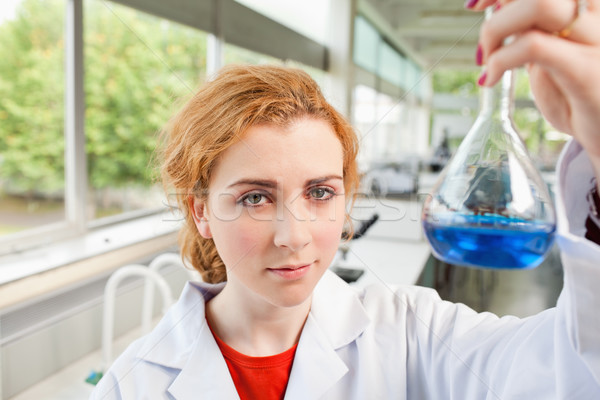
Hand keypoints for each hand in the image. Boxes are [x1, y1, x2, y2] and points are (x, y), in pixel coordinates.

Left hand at [469, 0, 599, 180]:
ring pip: (541, 4)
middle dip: (498, 3)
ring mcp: (596, 39)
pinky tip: (491, 78)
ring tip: (487, 59)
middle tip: (484, 44)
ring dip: (497, 28)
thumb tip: (497, 11)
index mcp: (590, 8)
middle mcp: (598, 14)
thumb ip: (535, 29)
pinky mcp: (585, 69)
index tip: (475, 5)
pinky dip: (499, 59)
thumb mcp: (555, 53)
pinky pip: (533, 46)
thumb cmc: (579, 95)